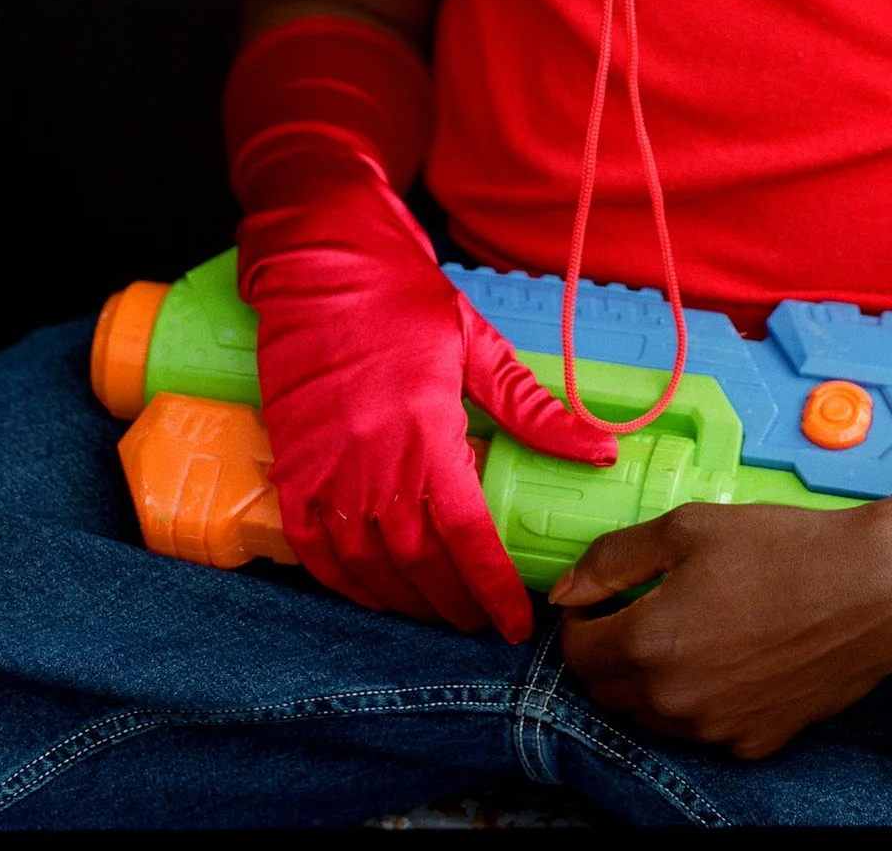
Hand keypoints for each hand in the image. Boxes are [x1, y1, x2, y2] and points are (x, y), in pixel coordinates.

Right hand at [239, 149, 617, 640]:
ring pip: (368, 565)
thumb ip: (534, 409)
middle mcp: (374, 460)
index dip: (493, 588)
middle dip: (455, 605)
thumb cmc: (405, 300)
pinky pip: (314, 548)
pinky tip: (373, 594)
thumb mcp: (479, 346)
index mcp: (427, 430)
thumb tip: (598, 449)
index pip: (467, 534)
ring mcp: (326, 469)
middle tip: (482, 626)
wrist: (322, 265)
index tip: (516, 624)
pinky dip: (344, 583)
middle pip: (419, 561)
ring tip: (439, 617)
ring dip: (405, 603)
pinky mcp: (293, 468)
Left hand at [551, 496, 891, 758]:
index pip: (576, 649)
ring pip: (648, 715)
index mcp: (648, 643)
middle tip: (644, 607)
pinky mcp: (751, 744)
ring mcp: (713, 730)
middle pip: (606, 689)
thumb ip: (613, 559)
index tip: (602, 596)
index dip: (581, 617)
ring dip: (649, 679)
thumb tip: (564, 591)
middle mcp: (672, 701)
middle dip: (610, 649)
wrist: (871, 590)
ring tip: (688, 629)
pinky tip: (729, 657)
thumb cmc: (782, 548)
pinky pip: (699, 729)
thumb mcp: (688, 528)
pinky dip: (697, 700)